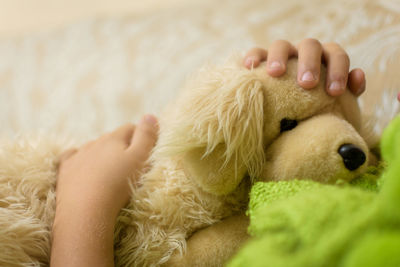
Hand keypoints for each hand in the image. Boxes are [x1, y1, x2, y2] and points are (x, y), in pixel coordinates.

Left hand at [56, 115, 158, 212]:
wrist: (86, 211)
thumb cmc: (118, 184)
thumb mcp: (140, 159)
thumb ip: (146, 136)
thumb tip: (150, 115)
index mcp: (113, 138)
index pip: (130, 128)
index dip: (141, 137)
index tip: (147, 152)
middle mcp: (93, 143)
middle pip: (112, 138)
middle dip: (122, 146)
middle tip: (132, 165)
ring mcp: (77, 156)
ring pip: (93, 148)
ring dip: (103, 155)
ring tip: (111, 172)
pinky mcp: (65, 171)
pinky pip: (72, 157)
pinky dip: (80, 159)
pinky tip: (83, 167)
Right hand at [243, 39, 365, 96]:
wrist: (289, 113)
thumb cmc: (315, 108)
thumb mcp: (335, 103)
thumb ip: (350, 92)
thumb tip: (358, 75)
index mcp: (326, 59)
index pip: (337, 56)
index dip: (338, 71)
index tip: (334, 92)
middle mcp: (305, 52)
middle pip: (310, 45)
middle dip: (310, 63)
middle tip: (307, 84)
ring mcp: (283, 54)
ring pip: (282, 45)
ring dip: (280, 57)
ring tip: (275, 73)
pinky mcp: (262, 59)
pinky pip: (256, 52)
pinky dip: (253, 57)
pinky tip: (249, 67)